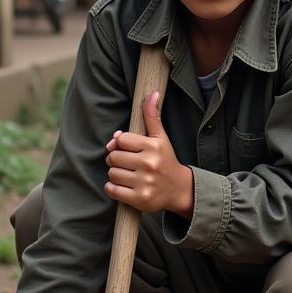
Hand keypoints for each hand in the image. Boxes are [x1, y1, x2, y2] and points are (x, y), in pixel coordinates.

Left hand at [104, 91, 193, 216]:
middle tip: (127, 163)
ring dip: (115, 174)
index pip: (120, 139)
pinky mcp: (140, 199)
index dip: (119, 144)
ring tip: (128, 175)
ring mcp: (145, 183)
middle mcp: (149, 164)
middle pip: (113, 157)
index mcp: (153, 147)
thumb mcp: (161, 138)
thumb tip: (153, 93)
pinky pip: (111, 189)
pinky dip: (113, 188)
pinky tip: (124, 186)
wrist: (179, 190)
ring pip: (112, 173)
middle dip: (116, 160)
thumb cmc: (166, 161)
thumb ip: (153, 117)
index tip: (126, 148)